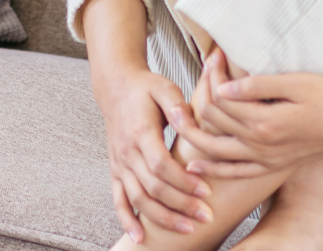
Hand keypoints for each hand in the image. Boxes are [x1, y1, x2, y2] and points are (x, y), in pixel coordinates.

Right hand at [99, 67, 214, 239]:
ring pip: (138, 198)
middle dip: (181, 205)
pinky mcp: (115, 170)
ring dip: (163, 218)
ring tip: (188, 228)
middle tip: (207, 215)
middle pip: (153, 187)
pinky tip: (141, 238)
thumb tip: (188, 120)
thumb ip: (177, 103)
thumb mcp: (164, 87)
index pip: (161, 165)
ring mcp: (119, 163)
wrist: (116, 87)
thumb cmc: (146, 88)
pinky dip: (128, 221)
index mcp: (140, 131)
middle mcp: (127, 151)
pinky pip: (118, 200)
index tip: (206, 190)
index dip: (183, 182)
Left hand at [171, 50, 322, 179]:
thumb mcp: (296, 83)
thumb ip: (258, 86)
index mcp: (265, 122)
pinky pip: (236, 173)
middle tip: (206, 69)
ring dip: (195, 133)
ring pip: (217, 150)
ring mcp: (266, 159)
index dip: (213, 74)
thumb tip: (224, 86)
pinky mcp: (273, 166)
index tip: (214, 54)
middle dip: (203, 93)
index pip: (222, 99)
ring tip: (180, 114)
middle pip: (215, 120)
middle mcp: (261, 145)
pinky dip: (214, 169)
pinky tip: (196, 164)